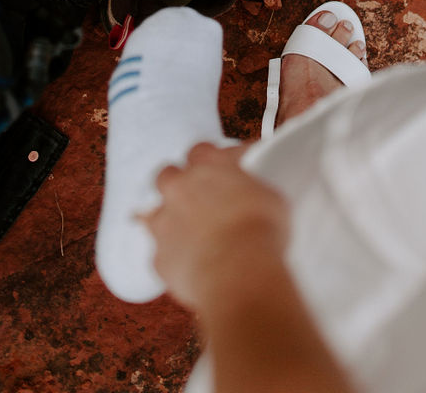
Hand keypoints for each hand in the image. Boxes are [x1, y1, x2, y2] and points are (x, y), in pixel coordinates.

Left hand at [139, 143, 289, 311]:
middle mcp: (180, 188)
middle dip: (178, 185)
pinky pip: (163, 255)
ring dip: (169, 221)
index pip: (201, 151)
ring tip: (192, 236)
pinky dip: (175, 259)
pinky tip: (194, 266)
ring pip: (154, 214)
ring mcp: (165, 223)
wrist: (240, 273)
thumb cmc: (260, 230)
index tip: (217, 170)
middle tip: (198, 199)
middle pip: (167, 175)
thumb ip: (253, 189)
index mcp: (209, 165)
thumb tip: (256, 194)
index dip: (208, 161)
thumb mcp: (272, 197)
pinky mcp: (160, 258)